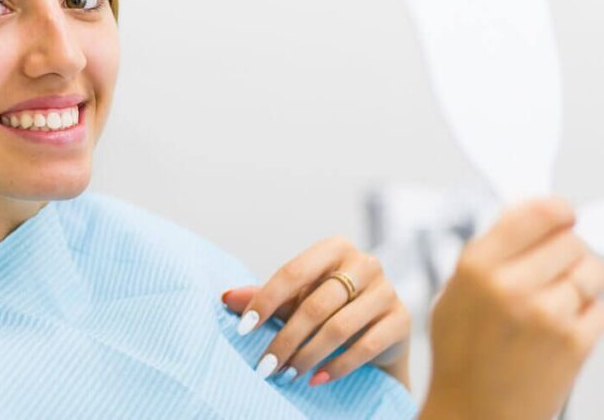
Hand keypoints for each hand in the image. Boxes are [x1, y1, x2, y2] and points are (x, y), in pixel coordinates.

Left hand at [221, 235, 410, 387]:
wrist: (379, 332)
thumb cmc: (330, 307)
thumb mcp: (297, 298)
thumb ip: (265, 297)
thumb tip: (226, 297)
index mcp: (335, 247)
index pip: (293, 271)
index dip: (266, 300)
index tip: (244, 328)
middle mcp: (365, 263)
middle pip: (315, 304)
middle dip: (285, 338)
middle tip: (264, 364)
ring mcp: (387, 290)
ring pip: (339, 327)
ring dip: (307, 355)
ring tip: (286, 374)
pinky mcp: (402, 320)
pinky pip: (365, 346)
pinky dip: (336, 366)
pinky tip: (314, 379)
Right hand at [421, 196, 603, 419]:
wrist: (477, 413)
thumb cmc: (463, 355)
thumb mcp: (454, 293)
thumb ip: (491, 255)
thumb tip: (533, 218)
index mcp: (477, 266)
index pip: (536, 212)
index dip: (556, 208)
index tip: (561, 212)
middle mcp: (512, 286)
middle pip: (570, 240)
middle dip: (566, 250)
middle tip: (552, 267)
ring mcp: (548, 314)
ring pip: (591, 270)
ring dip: (581, 279)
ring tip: (556, 299)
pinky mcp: (576, 342)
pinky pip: (601, 304)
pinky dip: (589, 308)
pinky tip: (564, 322)